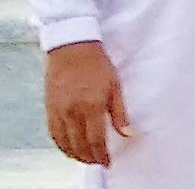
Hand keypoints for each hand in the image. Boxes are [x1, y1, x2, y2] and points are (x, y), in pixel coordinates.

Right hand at [45, 42, 130, 165]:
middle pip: (80, 145)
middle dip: (90, 158)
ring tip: (87, 158)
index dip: (102, 155)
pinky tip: (69, 148)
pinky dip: (61, 146)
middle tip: (99, 162)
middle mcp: (73, 112)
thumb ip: (120, 113)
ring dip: (76, 154)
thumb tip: (128, 133)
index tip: (108, 162)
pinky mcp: (49, 109)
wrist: (73, 48)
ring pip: (65, 143)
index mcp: (91, 106)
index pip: (96, 140)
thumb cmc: (97, 64)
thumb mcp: (115, 86)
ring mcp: (59, 111)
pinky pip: (53, 135)